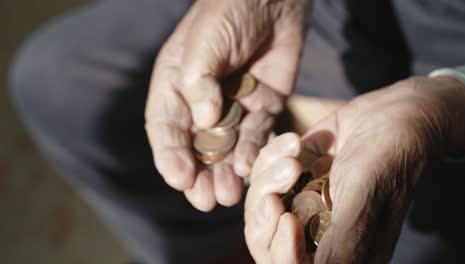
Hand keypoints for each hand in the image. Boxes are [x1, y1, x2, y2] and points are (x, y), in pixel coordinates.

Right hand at [144, 0, 307, 210]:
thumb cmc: (227, 13)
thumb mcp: (204, 43)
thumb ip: (200, 81)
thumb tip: (206, 121)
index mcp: (176, 87)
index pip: (165, 128)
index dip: (170, 156)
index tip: (180, 179)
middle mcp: (202, 102)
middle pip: (195, 147)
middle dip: (198, 175)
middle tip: (203, 201)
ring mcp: (234, 106)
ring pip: (226, 148)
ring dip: (225, 173)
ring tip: (227, 195)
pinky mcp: (262, 107)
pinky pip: (257, 134)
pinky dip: (253, 151)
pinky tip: (249, 168)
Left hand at [244, 76, 464, 262]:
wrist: (393, 114)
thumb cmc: (387, 159)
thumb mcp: (364, 200)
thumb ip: (339, 243)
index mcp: (338, 250)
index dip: (281, 252)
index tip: (287, 220)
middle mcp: (315, 231)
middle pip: (265, 239)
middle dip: (263, 213)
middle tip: (276, 190)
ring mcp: (300, 202)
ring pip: (259, 204)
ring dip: (269, 176)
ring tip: (295, 153)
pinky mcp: (292, 175)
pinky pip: (261, 172)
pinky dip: (271, 154)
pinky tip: (297, 141)